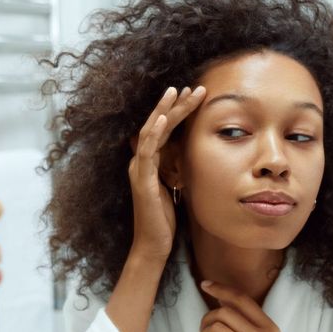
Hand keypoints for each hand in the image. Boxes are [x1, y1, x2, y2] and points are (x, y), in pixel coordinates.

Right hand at [128, 86, 205, 264]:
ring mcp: (139, 170)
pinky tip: (164, 117)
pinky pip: (147, 151)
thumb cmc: (164, 220)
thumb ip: (177, 170)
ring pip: (151, 132)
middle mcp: (140, 163)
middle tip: (191, 87)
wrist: (153, 244)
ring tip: (180, 91)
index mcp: (149, 164)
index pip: (162, 131)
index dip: (176, 112)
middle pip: (156, 125)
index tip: (192, 96)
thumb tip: (191, 156)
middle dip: (174, 104)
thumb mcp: (175, 188)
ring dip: (166, 110)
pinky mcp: (142, 180)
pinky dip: (155, 132)